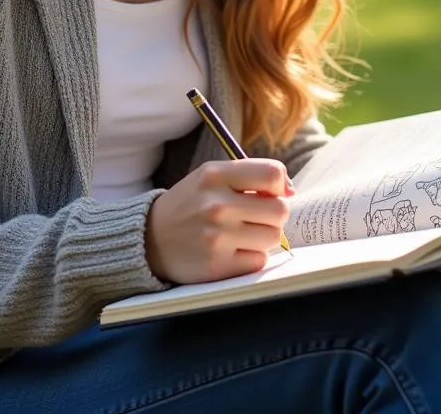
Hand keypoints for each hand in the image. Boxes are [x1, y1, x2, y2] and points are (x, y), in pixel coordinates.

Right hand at [145, 159, 292, 282]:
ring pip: (273, 237)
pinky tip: (232, 251)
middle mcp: (216, 205)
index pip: (272, 173)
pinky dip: (251, 257)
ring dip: (263, 237)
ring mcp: (217, 237)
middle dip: (274, 214)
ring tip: (241, 234)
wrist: (151, 239)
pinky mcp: (217, 266)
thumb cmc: (190, 204)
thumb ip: (248, 176)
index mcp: (215, 175)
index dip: (280, 185)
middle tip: (256, 217)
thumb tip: (289, 190)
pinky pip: (259, 261)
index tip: (274, 192)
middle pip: (279, 210)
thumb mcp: (211, 177)